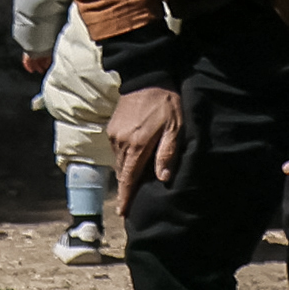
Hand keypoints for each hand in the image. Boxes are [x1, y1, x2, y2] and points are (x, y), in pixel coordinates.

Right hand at [106, 79, 190, 230]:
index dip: (126, 196)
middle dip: (125, 189)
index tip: (122, 213)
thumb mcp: (175, 126)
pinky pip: (117, 151)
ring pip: (118, 162)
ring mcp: (114, 135)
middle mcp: (121, 143)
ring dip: (125, 174)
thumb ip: (168, 152)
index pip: (129, 178)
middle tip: (129, 204)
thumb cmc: (166, 101)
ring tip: (131, 186)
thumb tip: (163, 178)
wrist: (147, 76)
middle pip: (122, 173)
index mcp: (137, 145)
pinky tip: (132, 162)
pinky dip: (123, 160)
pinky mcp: (112, 128)